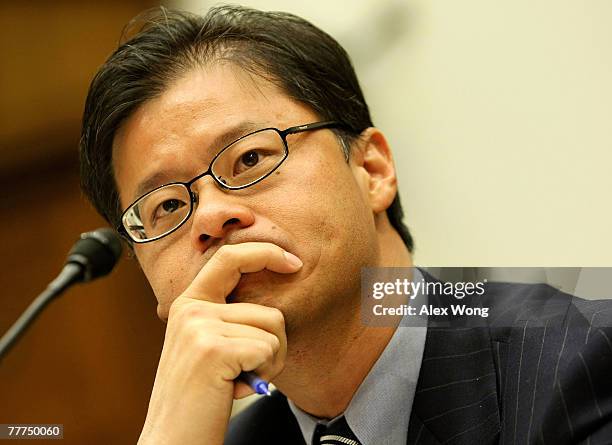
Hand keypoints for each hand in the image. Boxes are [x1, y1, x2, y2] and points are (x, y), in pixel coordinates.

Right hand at [138, 242, 301, 444]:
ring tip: (238, 380)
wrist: (174, 439)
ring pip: (272, 332)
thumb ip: (227, 316)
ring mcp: (199, 327)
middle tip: (256, 368)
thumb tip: (274, 296)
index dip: (266, 253)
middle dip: (276, 345)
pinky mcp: (212, 349)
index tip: (293, 262)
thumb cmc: (200, 396)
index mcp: (189, 303)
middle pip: (268, 311)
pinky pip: (267, 351)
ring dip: (268, 363)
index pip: (230, 256)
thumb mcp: (207, 344)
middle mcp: (191, 309)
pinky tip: (235, 388)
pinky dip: (263, 375)